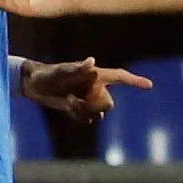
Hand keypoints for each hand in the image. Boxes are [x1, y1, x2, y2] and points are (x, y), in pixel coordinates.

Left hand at [21, 57, 151, 124]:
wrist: (33, 84)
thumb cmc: (46, 74)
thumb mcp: (60, 72)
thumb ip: (77, 69)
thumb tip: (93, 62)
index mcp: (95, 75)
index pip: (119, 76)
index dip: (134, 81)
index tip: (149, 85)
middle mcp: (94, 86)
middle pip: (108, 101)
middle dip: (95, 105)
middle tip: (76, 99)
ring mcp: (88, 97)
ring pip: (99, 112)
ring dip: (86, 112)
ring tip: (70, 103)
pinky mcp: (80, 108)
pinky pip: (88, 119)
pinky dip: (79, 117)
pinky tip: (68, 108)